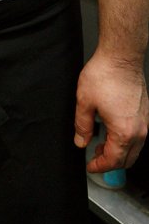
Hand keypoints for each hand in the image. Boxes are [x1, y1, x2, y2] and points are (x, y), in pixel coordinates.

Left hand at [74, 49, 148, 171]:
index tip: (90, 166)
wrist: (121, 57)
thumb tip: (81, 141)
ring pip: (135, 149)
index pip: (114, 160)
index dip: (100, 166)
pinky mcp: (145, 114)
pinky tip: (111, 131)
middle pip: (127, 159)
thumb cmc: (105, 75)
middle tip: (95, 157)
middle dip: (110, 162)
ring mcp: (145, 122)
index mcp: (124, 132)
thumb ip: (81, 126)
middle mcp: (139, 130)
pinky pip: (138, 136)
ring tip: (101, 144)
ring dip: (119, 152)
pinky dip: (126, 141)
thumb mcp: (84, 102)